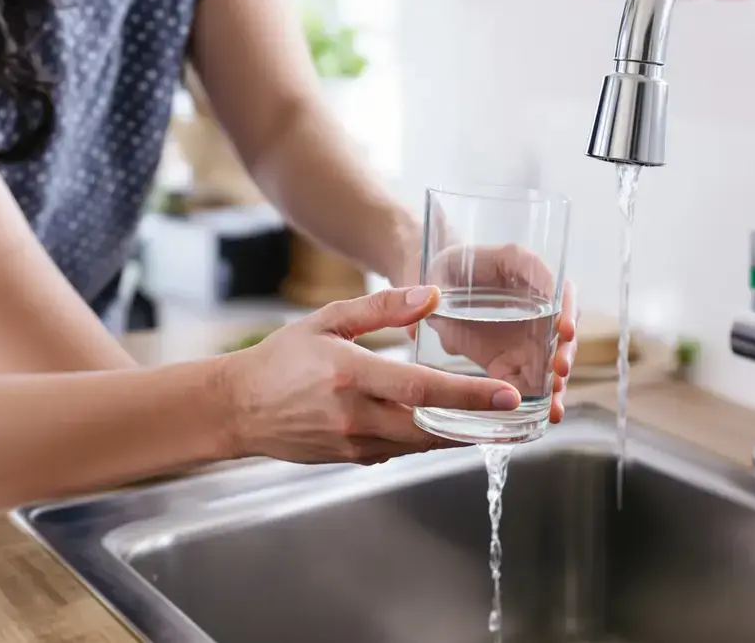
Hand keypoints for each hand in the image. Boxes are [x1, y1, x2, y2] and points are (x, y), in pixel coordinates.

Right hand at [217, 286, 522, 465]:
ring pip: (420, 445)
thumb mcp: (326, 321)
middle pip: (430, 427)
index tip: (505, 395)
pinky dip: (426, 439)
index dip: (468, 395)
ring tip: (494, 420)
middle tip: (516, 412)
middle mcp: (353, 416)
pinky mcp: (351, 459)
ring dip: (458, 435)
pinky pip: (400, 451)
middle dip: (478, 422)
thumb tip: (431, 295)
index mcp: (349, 375)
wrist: (237, 408)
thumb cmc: (281, 359)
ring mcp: (352, 444)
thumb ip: (381, 309)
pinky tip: (446, 425)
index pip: (420, 389)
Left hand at [401, 243, 578, 423]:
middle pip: (562, 320)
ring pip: (554, 351)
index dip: (563, 304)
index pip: (548, 278)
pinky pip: (536, 374)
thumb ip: (425, 298)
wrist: (435, 284)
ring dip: (558, 379)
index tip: (563, 328)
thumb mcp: (433, 275)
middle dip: (564, 348)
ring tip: (555, 405)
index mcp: (516, 263)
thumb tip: (411, 331)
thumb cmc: (438, 272)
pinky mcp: (519, 354)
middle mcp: (533, 295)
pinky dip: (542, 395)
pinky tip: (546, 416)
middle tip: (560, 370)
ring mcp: (530, 328)